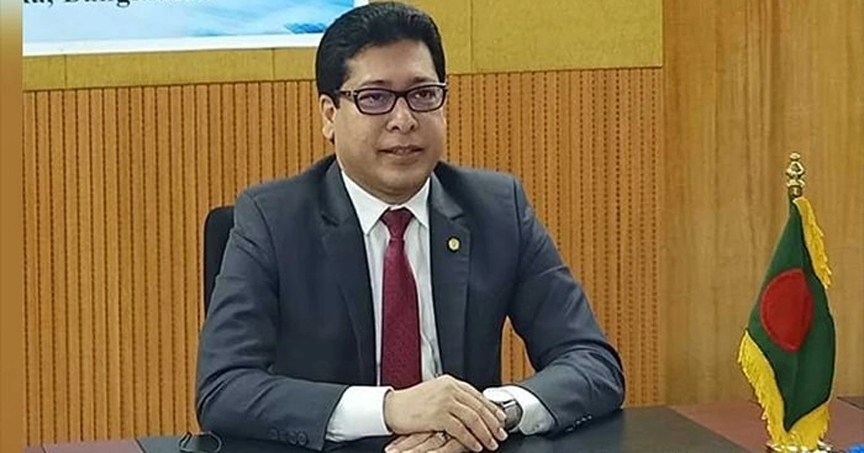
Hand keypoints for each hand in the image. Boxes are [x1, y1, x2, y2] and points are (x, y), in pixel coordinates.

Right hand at [383, 375, 507, 451]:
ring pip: (473, 418)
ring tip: (491, 442)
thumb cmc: (410, 403)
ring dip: (485, 432)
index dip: (491, 408)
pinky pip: (461, 429)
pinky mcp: (438, 415)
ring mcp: (444, 401)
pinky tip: (476, 446)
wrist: (391, 407)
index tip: (500, 418)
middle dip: (493, 422)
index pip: (477, 395)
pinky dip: (471, 439)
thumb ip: (452, 398)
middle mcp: (449, 389)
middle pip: (479, 406)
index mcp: (450, 382)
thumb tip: (470, 408)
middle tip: (501, 433)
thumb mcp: (434, 394)